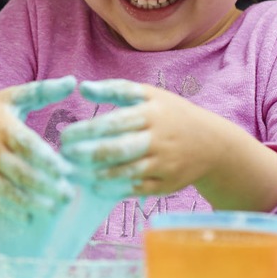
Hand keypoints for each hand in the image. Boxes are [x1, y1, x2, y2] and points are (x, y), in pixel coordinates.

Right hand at [0, 76, 76, 215]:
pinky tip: (31, 217)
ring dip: (32, 202)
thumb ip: (42, 91)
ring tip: (54, 208)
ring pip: (9, 191)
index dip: (45, 159)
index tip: (66, 169)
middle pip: (20, 172)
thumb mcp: (10, 98)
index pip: (26, 145)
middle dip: (45, 186)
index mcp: (2, 128)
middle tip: (68, 194)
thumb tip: (74, 81)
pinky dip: (13, 212)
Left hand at [61, 79, 209, 195]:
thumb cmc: (171, 115)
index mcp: (152, 114)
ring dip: (94, 174)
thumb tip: (82, 87)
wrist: (212, 145)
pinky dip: (111, 189)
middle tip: (64, 156)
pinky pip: (134, 189)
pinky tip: (93, 185)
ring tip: (72, 173)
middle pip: (117, 150)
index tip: (65, 135)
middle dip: (86, 154)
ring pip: (124, 173)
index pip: (114, 122)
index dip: (87, 130)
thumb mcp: (148, 95)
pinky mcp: (165, 185)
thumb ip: (114, 89)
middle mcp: (158, 140)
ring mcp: (163, 165)